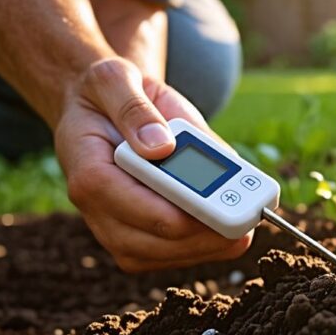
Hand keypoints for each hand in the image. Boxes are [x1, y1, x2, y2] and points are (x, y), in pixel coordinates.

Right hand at [55, 57, 251, 271]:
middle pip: (149, 241)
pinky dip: (204, 244)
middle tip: (246, 218)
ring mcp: (115, 227)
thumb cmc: (109, 93)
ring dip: (208, 245)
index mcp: (87, 168)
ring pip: (162, 255)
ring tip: (248, 221)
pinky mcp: (136, 235)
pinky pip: (171, 254)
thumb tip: (162, 146)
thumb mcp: (116, 79)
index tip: (220, 200)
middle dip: (200, 233)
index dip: (175, 206)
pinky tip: (235, 223)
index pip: (127, 202)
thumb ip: (135, 109)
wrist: (102, 107)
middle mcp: (96, 208)